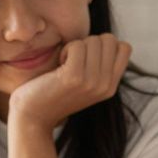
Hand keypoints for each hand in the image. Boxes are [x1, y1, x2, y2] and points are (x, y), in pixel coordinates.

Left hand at [8, 34, 131, 129]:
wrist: (33, 118)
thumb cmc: (54, 93)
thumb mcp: (86, 83)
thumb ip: (100, 67)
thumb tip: (108, 39)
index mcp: (110, 87)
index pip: (124, 47)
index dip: (105, 44)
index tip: (88, 58)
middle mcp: (105, 86)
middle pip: (109, 40)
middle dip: (89, 43)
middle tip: (74, 60)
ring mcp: (91, 82)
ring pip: (93, 40)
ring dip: (76, 46)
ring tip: (65, 64)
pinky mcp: (74, 77)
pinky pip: (76, 45)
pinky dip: (66, 49)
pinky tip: (59, 66)